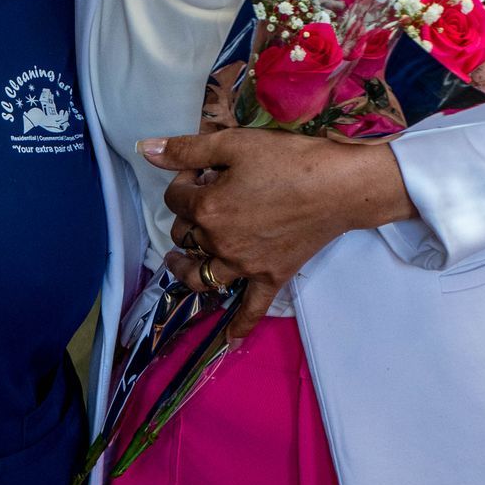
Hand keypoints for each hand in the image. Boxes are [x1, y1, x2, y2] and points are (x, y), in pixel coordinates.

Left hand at [141, 129, 412, 338]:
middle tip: (206, 196)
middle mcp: (220, 243)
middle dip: (188, 214)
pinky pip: (251, 309)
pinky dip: (238, 325)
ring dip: (187, 268)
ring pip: (203, 275)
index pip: (176, 198)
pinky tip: (227, 340)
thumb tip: (146, 149)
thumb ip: (187, 150)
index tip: (200, 170)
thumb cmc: (288, 159)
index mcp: (208, 209)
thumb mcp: (234, 144)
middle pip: (186, 234)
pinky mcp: (271, 277)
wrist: (338, 185)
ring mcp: (245, 265)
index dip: (182, 181)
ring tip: (179, 260)